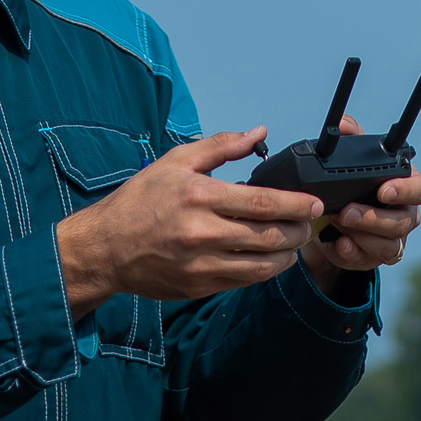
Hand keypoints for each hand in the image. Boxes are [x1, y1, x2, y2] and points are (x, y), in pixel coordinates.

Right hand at [54, 129, 319, 316]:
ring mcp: (201, 265)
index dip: (295, 204)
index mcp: (200, 196)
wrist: (105, 248)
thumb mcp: (176, 161)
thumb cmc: (140, 200)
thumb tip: (259, 133)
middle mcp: (202, 233)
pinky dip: (263, 271)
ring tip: (295, 242)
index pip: (262, 202)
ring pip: (261, 266)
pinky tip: (270, 259)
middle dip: (299, 230)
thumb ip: (221, 146)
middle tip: (310, 222)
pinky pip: (242, 282)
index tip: (315, 202)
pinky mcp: (197, 287)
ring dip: (287, 255)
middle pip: (269, 236)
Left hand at [299, 115, 420, 292]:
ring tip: (337, 222)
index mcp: (406, 186)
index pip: (419, 189)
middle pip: (403, 221)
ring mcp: (394, 240)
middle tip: (347, 212)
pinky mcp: (376, 258)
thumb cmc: (353, 183)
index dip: (404, 191)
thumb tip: (345, 125)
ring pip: (389, 245)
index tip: (383, 190)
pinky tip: (339, 244)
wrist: (334, 217)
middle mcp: (406, 214)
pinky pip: (370, 261)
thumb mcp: (352, 159)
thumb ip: (352, 137)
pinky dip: (353, 253)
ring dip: (362, 235)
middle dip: (374, 218)